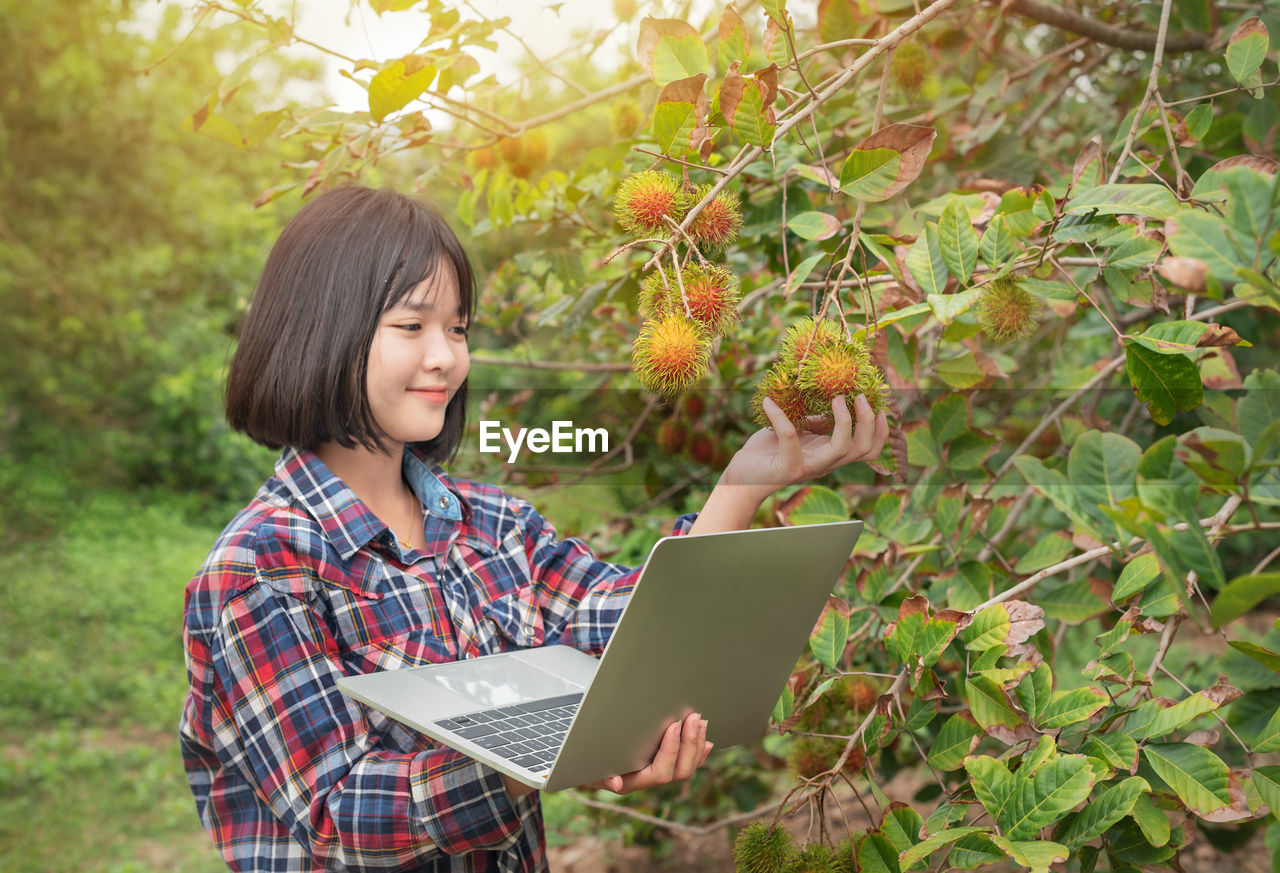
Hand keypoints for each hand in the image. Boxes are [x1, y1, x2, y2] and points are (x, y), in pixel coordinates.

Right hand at [580, 711, 712, 794]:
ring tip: (701, 722)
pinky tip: (707, 742)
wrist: (586, 768)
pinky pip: (687, 765)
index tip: (674, 726)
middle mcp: (648, 781)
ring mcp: (658, 774)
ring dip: (697, 744)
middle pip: (680, 772)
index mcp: (632, 782)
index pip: (661, 772)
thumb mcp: (589, 768)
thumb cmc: (587, 765)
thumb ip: (601, 776)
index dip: (671, 750)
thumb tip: (616, 783)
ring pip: (687, 768)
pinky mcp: (665, 766)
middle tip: (694, 718)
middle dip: (690, 744)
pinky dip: (699, 753)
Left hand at [689, 394, 888, 535]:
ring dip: (844, 421)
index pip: (869, 450)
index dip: (880, 431)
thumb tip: (834, 395)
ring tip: (836, 398)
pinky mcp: (786, 468)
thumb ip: (818, 421)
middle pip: (863, 449)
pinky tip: (768, 402)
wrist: (742, 477)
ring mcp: (808, 467)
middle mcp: (825, 464)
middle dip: (868, 422)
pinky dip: (780, 417)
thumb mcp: (799, 431)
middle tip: (859, 397)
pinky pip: (789, 438)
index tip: (878, 406)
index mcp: (830, 455)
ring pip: (842, 449)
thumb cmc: (769, 451)